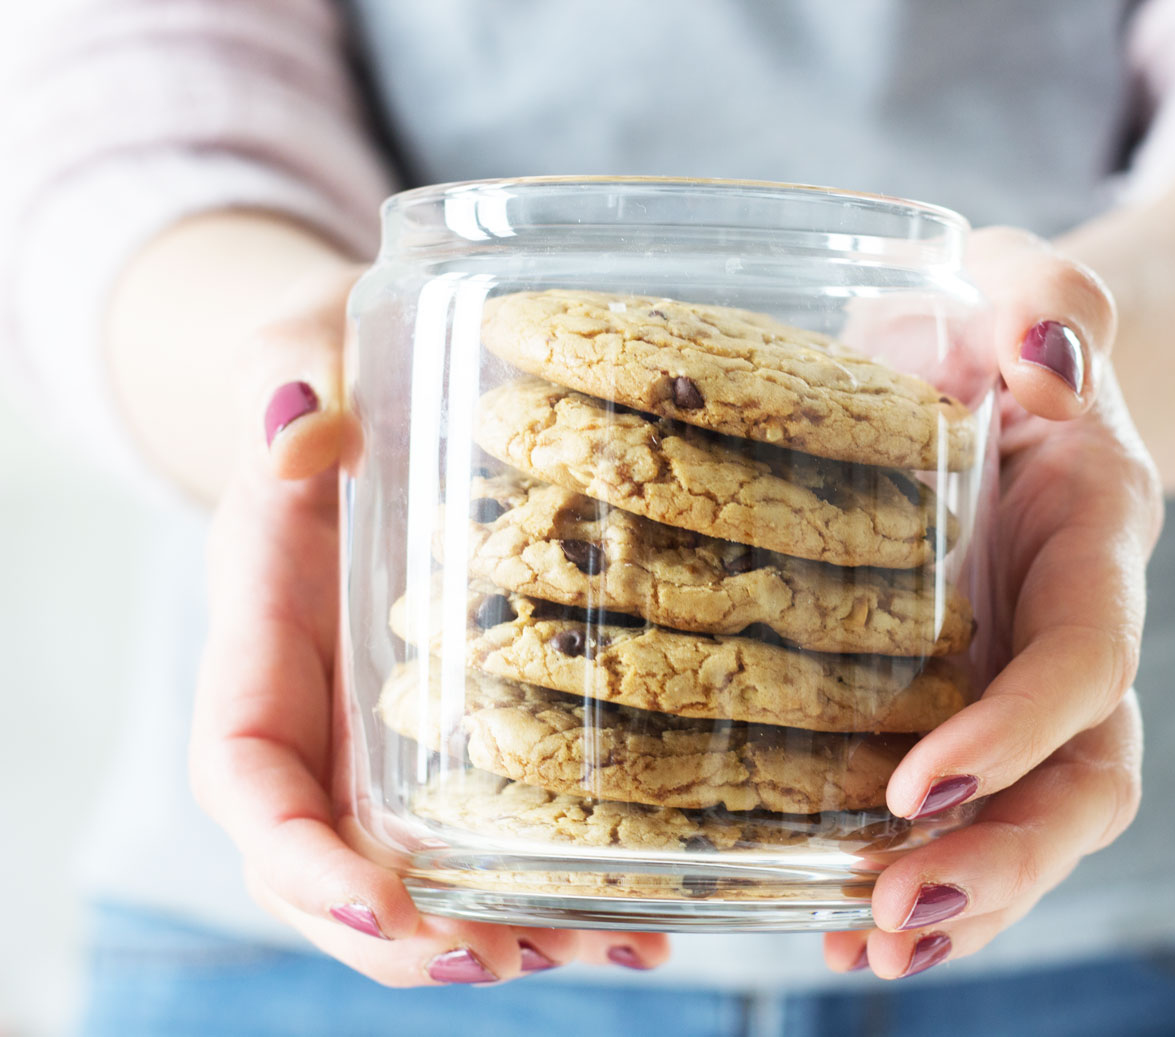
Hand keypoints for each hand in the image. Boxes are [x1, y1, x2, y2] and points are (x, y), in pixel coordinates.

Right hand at [188, 270, 669, 984]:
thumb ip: (285, 380)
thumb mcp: (297, 352)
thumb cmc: (321, 376)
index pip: (249, 782)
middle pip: (334, 870)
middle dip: (412, 938)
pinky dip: (562, 884)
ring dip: (510, 934)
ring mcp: (393, 734)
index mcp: (261, 645)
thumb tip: (303, 424)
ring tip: (618, 948)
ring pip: (427, 873)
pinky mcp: (467, 726)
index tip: (381, 905)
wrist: (360, 401)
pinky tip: (652, 915)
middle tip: (513, 958)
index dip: (297, 861)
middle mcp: (323, 714)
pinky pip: (499, 827)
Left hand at [824, 228, 1161, 977]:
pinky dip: (914, 878)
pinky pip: (962, 814)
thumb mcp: (1025, 288)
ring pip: (1032, 823)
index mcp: (1098, 541)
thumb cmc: (1003, 332)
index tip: (920, 784)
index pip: (1087, 659)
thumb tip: (1041, 353)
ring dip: (960, 902)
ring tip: (860, 946)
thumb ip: (1052, 298)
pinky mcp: (966, 706)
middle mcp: (1076, 632)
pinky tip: (831, 924)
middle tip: (893, 917)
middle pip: (1083, 783)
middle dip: (1002, 863)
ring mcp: (1025, 682)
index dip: (1019, 732)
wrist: (1000, 373)